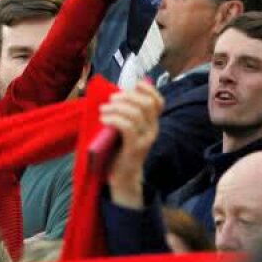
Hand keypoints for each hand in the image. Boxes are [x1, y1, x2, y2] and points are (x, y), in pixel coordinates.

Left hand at [99, 82, 163, 209]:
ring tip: (103, 110)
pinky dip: (114, 119)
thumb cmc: (120, 148)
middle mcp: (153, 129)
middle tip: (111, 99)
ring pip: (136, 114)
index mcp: (152, 122)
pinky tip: (103, 119)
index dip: (148, 89)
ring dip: (116, 107)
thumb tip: (114, 93)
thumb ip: (125, 112)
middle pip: (146, 104)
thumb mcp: (125, 127)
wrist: (123, 176)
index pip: (158, 102)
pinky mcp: (135, 148)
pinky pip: (127, 127)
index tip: (134, 85)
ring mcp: (146, 139)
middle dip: (127, 96)